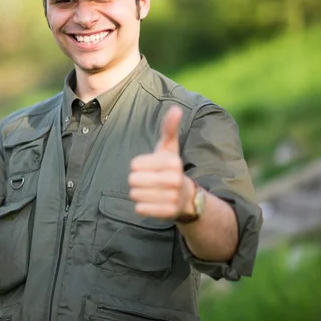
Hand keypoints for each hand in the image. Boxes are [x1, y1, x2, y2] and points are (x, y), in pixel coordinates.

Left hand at [128, 105, 195, 219]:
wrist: (187, 197)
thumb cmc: (171, 167)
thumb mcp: (169, 147)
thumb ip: (169, 128)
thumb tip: (175, 108)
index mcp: (173, 162)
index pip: (134, 165)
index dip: (137, 166)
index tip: (149, 167)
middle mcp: (175, 180)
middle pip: (133, 180)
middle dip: (136, 181)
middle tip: (148, 181)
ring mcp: (172, 198)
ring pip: (135, 195)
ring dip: (139, 193)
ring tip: (151, 191)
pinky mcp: (168, 213)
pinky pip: (140, 209)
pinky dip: (142, 206)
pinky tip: (152, 202)